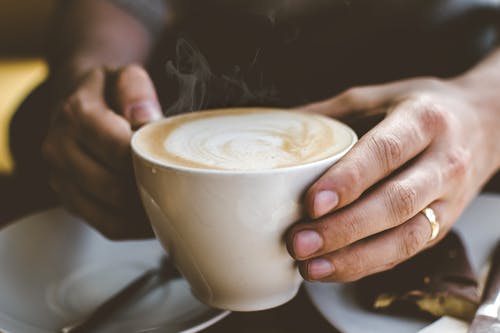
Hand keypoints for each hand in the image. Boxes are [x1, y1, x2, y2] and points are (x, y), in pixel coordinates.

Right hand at [42, 65, 161, 238]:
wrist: (76, 103)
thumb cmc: (109, 91)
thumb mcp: (123, 75)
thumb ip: (135, 89)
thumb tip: (144, 118)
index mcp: (75, 114)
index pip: (118, 149)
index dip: (149, 160)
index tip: (173, 160)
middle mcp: (59, 148)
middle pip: (113, 187)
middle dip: (149, 188)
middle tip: (180, 187)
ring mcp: (60, 178)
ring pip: (110, 213)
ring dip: (144, 214)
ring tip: (172, 205)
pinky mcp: (69, 200)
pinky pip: (106, 226)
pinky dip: (135, 228)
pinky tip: (156, 218)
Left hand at [286, 77, 499, 281]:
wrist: (483, 125)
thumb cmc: (421, 109)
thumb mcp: (379, 96)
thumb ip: (331, 113)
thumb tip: (279, 128)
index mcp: (423, 121)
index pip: (385, 153)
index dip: (349, 180)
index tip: (313, 203)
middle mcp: (443, 162)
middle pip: (395, 203)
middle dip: (344, 229)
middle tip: (299, 242)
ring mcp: (448, 199)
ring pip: (405, 238)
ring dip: (354, 258)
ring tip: (310, 266)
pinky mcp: (443, 224)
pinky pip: (406, 251)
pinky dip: (368, 264)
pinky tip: (334, 268)